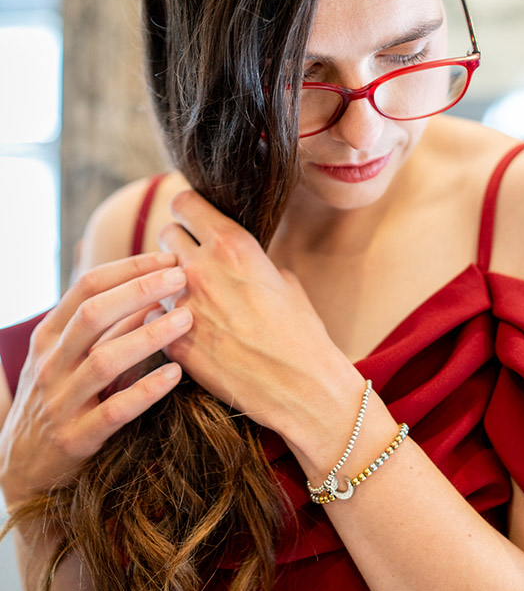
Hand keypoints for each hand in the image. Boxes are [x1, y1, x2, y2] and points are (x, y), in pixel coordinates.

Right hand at [0, 253, 193, 508]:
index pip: (86, 288)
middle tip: (181, 277)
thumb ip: (110, 330)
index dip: (129, 269)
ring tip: (186, 320)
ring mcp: (61, 401)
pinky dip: (146, 390)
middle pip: (93, 315)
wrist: (22, 469)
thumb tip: (156, 297)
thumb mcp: (72, 359)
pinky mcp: (76, 439)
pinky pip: (114, 411)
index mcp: (49, 337)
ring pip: (104, 360)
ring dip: (149, 336)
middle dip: (139, 290)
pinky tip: (175, 374)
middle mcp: (51, 364)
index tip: (167, 258)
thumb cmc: (58, 399)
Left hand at [157, 190, 360, 442]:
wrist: (302, 388)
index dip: (188, 210)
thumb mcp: (285, 280)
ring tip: (194, 301)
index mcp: (233, 245)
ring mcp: (184, 306)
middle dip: (177, 244)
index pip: (185, 203)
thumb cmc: (302, 333)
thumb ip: (252, 260)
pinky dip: (166, 322)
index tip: (192, 219)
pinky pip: (154, 317)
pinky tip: (187, 332)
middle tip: (192, 260)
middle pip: (165, 234)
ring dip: (170, 285)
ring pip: (156, 279)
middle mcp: (202, 268)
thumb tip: (235, 256)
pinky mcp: (175, 343)